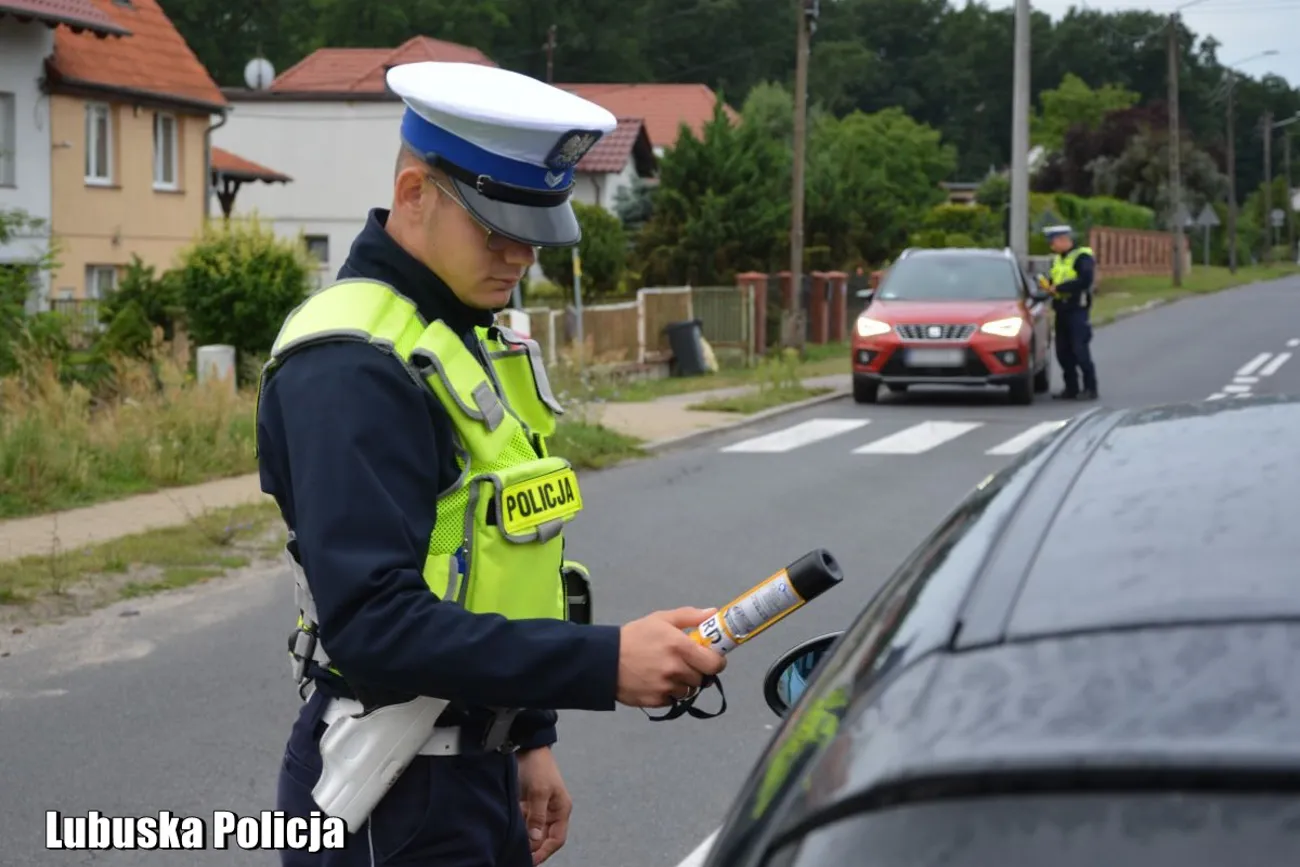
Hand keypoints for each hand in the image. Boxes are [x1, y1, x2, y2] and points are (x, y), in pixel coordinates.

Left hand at [517, 747, 570, 864]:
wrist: (526, 746)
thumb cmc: (538, 766)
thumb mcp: (540, 791)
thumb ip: (537, 816)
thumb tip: (534, 840)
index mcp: (561, 810)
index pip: (557, 839)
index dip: (545, 852)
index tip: (530, 861)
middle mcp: (550, 812)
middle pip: (543, 838)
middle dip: (532, 848)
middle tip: (516, 857)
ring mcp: (537, 809)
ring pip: (531, 832)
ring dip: (523, 839)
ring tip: (509, 848)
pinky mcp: (525, 804)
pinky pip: (522, 823)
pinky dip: (516, 829)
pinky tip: (505, 834)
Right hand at [616, 607, 726, 706]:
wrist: (604, 659)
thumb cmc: (635, 636)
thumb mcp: (661, 619)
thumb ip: (689, 617)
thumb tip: (713, 614)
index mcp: (680, 647)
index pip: (714, 663)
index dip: (716, 662)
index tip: (710, 659)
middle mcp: (676, 669)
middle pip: (702, 679)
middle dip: (696, 672)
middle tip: (684, 664)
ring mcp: (666, 687)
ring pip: (688, 691)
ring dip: (683, 684)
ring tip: (667, 673)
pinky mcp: (656, 701)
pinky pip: (673, 700)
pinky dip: (669, 693)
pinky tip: (656, 682)